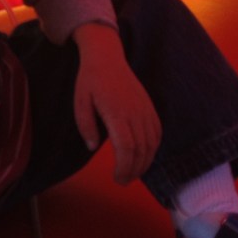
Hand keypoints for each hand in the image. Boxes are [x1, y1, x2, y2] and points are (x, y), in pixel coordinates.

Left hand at [72, 23, 160, 185]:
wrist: (106, 57)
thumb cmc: (90, 80)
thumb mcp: (80, 102)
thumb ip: (86, 126)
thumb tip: (92, 147)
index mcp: (116, 112)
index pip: (127, 147)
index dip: (124, 167)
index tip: (116, 178)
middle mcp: (135, 112)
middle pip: (141, 150)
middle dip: (133, 170)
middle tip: (122, 180)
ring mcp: (145, 109)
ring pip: (152, 144)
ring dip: (144, 163)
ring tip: (131, 172)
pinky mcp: (149, 107)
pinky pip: (157, 133)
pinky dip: (153, 149)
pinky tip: (143, 156)